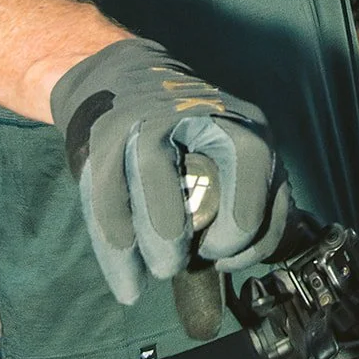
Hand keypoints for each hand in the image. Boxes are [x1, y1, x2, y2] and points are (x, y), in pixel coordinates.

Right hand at [50, 38, 289, 304]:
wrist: (120, 77)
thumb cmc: (186, 132)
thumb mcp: (231, 149)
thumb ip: (248, 193)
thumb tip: (248, 256)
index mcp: (240, 121)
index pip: (256, 165)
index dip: (246, 223)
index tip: (225, 257)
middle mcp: (196, 114)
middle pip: (207, 171)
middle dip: (203, 233)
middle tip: (188, 264)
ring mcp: (146, 119)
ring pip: (151, 174)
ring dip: (158, 238)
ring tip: (161, 271)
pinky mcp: (102, 135)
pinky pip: (106, 196)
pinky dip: (116, 248)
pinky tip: (127, 281)